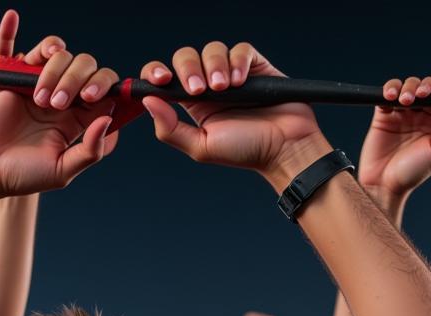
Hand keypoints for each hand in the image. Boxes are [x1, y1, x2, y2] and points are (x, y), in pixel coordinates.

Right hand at [0, 10, 119, 199]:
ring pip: (57, 53)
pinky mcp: (11, 77)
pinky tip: (13, 18)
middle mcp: (62, 98)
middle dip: (77, 79)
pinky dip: (10, 31)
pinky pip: (11, 48)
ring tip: (39, 98)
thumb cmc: (23, 175)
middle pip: (83, 66)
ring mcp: (36, 84)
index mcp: (78, 120)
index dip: (103, 87)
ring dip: (54, 69)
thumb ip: (91, 150)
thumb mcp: (62, 171)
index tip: (92, 97)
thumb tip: (107, 118)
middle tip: (59, 104)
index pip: (102, 91)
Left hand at [139, 42, 330, 184]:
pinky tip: (242, 81)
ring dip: (214, 66)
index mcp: (192, 105)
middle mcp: (209, 86)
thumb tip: (147, 102)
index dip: (157, 73)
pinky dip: (238, 61)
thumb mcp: (201, 147)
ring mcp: (232, 73)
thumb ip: (170, 128)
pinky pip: (240, 49)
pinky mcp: (254, 64)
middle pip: (186, 57)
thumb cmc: (245, 152)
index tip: (161, 79)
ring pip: (212, 49)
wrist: (283, 147)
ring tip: (225, 88)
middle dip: (188, 69)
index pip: (165, 79)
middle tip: (200, 90)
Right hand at [358, 76, 430, 208]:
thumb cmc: (412, 173)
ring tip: (403, 100)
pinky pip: (388, 93)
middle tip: (419, 95)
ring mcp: (403, 113)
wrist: (383, 186)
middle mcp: (422, 115)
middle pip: (428, 87)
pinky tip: (389, 97)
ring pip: (408, 86)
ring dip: (407, 87)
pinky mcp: (384, 114)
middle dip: (425, 86)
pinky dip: (389, 89)